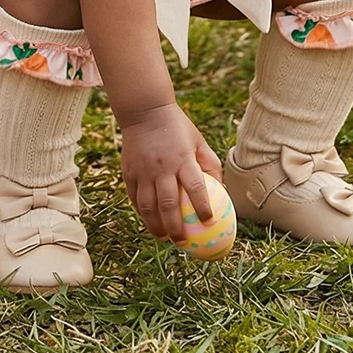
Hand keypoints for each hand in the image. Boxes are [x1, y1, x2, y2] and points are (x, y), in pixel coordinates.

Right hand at [118, 102, 223, 241]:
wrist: (145, 110)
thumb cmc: (178, 127)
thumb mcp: (199, 141)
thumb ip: (210, 165)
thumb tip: (223, 192)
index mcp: (183, 159)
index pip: (195, 187)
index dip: (203, 207)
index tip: (209, 222)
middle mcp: (162, 167)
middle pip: (169, 204)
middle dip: (176, 228)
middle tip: (182, 242)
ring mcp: (143, 170)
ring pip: (148, 206)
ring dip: (156, 226)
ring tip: (164, 238)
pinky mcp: (129, 172)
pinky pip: (134, 198)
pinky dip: (142, 213)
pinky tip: (149, 221)